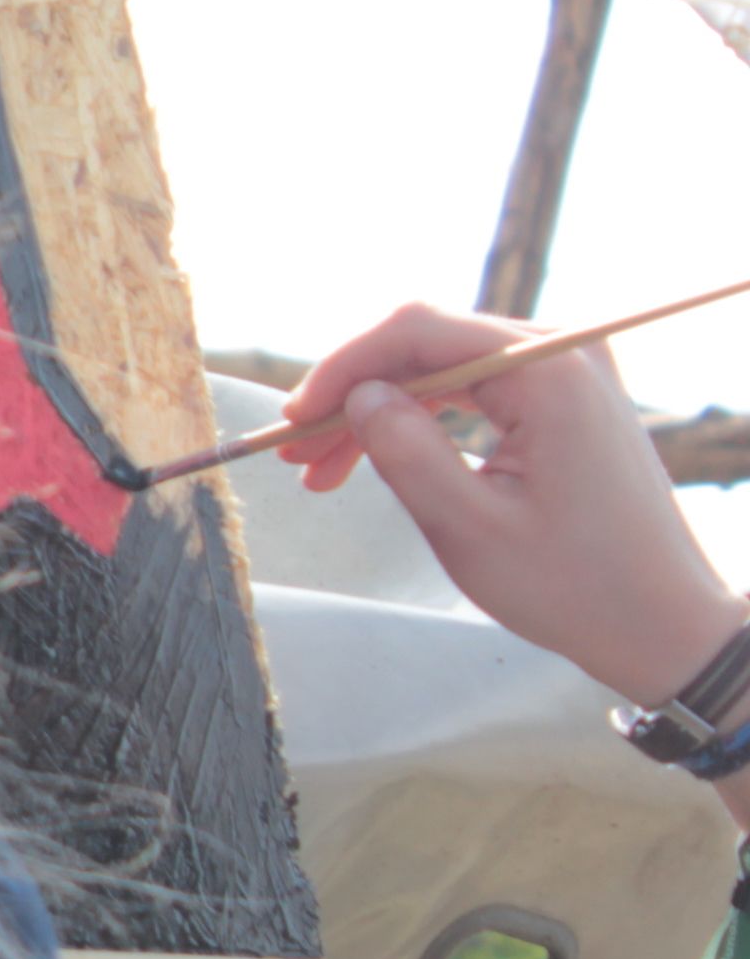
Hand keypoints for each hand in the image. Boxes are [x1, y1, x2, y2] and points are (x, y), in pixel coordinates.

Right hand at [281, 302, 739, 707]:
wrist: (666, 626)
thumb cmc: (575, 587)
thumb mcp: (468, 527)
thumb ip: (405, 450)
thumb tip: (358, 395)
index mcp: (549, 373)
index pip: (418, 332)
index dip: (342, 369)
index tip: (292, 422)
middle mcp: (566, 354)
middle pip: (428, 343)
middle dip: (356, 393)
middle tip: (299, 453)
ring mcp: (571, 374)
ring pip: (444, 366)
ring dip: (382, 410)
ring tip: (325, 468)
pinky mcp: (569, 400)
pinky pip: (475, 388)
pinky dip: (424, 419)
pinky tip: (383, 457)